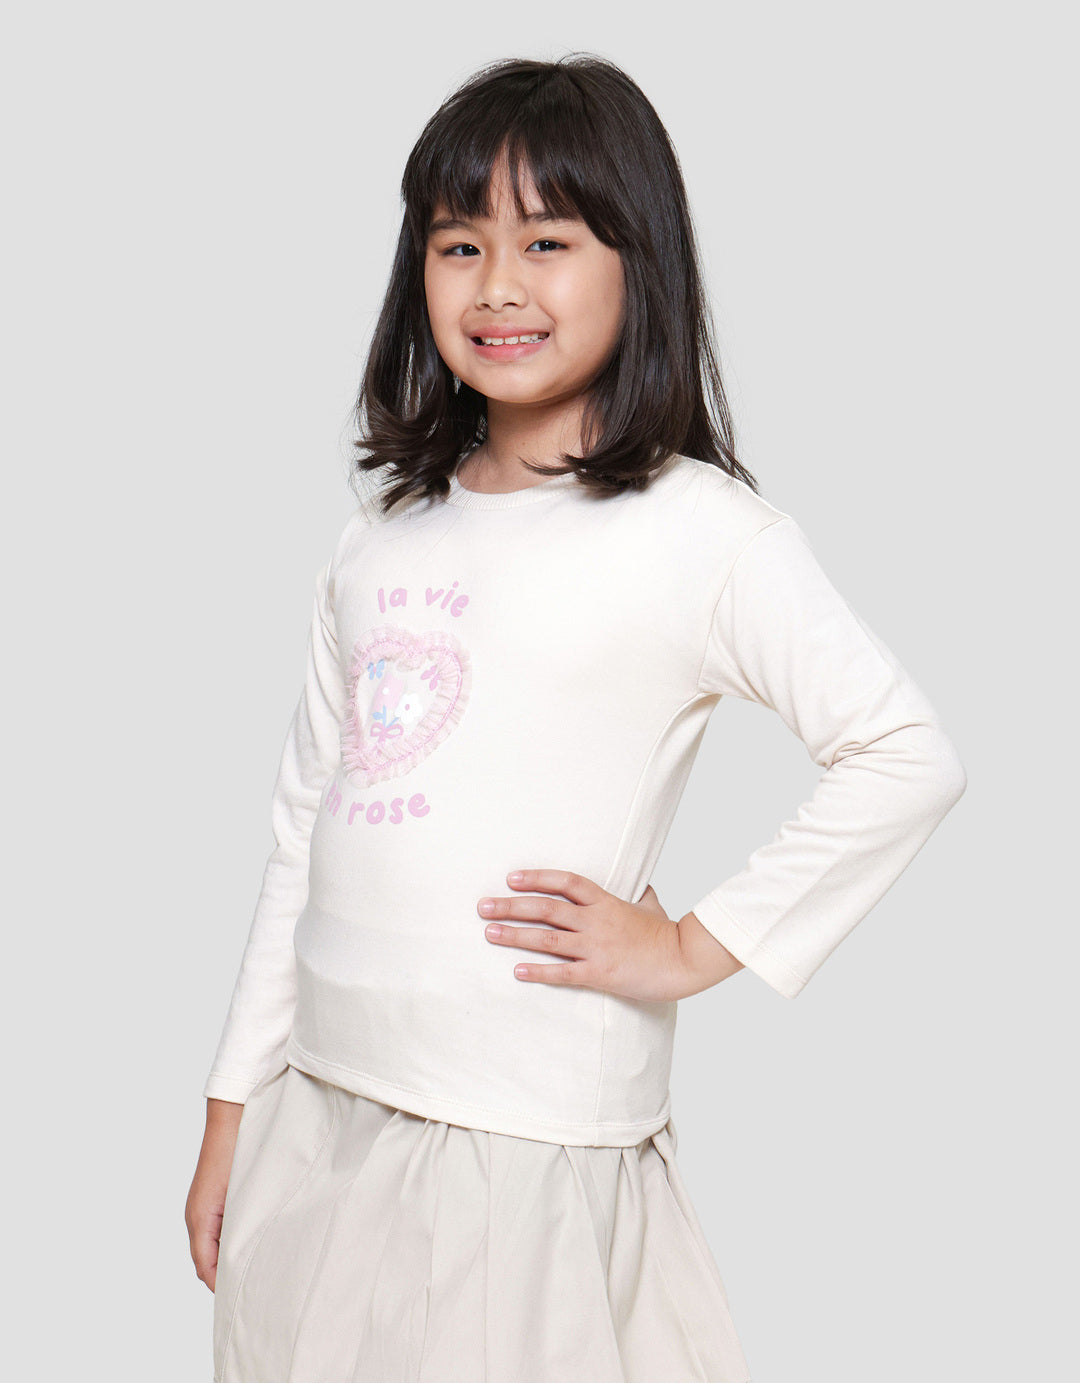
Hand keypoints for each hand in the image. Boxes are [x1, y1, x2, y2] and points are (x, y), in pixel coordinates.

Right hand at [185, 1097, 243, 1292]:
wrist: (232, 1119)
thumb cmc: (233, 1154)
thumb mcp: (234, 1199)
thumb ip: (231, 1234)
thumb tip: (231, 1267)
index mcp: (199, 1220)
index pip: (206, 1269)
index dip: (223, 1286)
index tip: (245, 1297)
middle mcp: (198, 1217)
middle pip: (208, 1262)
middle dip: (227, 1276)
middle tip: (255, 1286)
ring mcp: (205, 1208)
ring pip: (215, 1247)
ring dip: (231, 1258)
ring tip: (258, 1267)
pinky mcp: (215, 1199)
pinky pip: (219, 1230)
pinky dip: (232, 1241)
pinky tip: (254, 1240)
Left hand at [477, 870, 743, 1002]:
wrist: (685, 960)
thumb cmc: (669, 933)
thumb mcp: (651, 904)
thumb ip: (638, 893)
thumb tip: (637, 883)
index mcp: (607, 901)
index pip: (566, 882)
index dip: (537, 877)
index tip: (511, 878)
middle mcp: (596, 921)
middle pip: (546, 908)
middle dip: (512, 906)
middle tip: (483, 906)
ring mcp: (597, 947)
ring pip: (548, 938)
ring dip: (515, 936)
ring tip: (489, 934)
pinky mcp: (600, 973)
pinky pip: (563, 972)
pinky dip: (539, 972)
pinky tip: (518, 971)